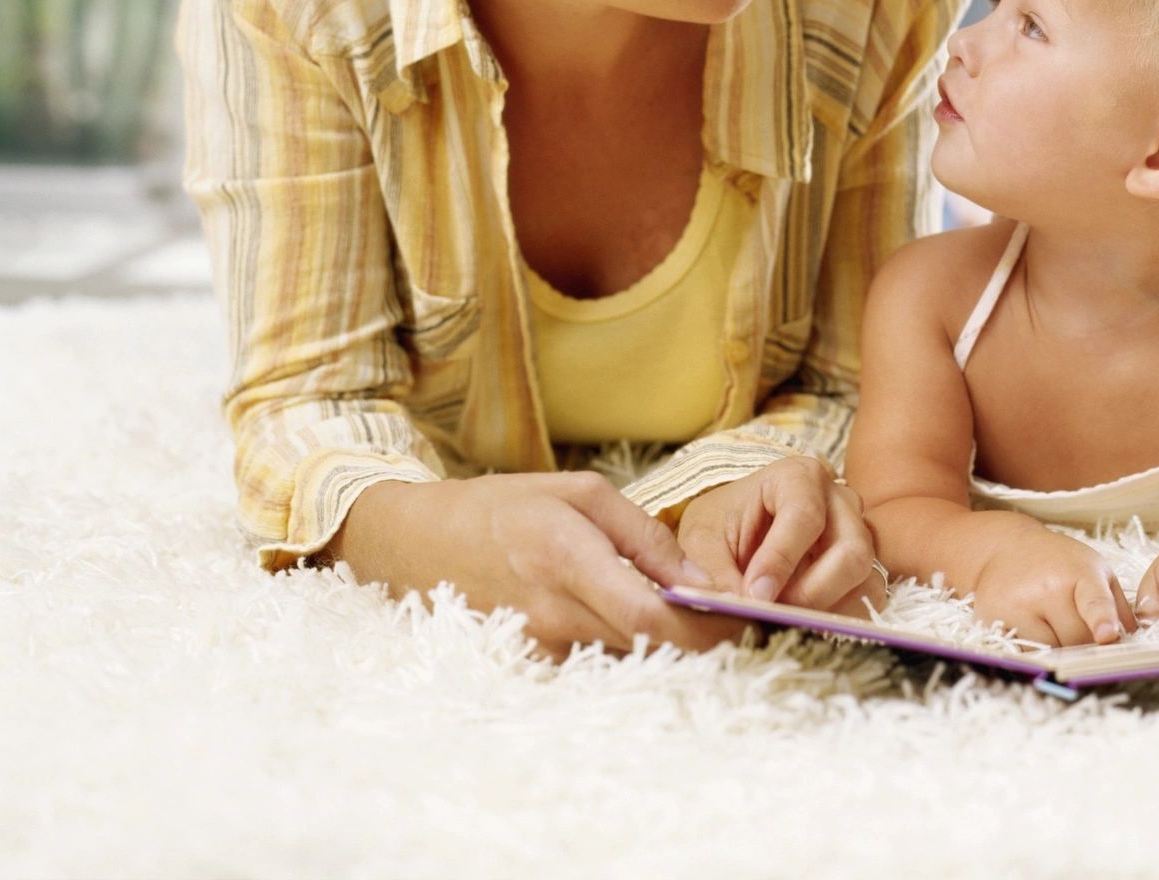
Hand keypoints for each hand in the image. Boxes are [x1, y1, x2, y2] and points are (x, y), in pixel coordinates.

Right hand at [326, 473, 744, 660]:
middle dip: (701, 636)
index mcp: (569, 559)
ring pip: (628, 658)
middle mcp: (554, 614)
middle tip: (731, 613)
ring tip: (688, 611)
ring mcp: (540, 647)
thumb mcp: (579, 494)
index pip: (654, 618)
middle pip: (650, 648)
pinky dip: (626, 645)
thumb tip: (698, 582)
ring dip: (666, 643)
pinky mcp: (532, 664)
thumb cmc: (504, 506)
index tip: (742, 616)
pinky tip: (634, 618)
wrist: (417, 543)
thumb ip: (644, 537)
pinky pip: (597, 661)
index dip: (708, 627)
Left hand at [675, 456, 884, 617]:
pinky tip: (801, 624)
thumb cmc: (720, 526)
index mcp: (798, 477)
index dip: (781, 559)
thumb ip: (712, 572)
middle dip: (811, 592)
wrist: (732, 535)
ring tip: (781, 619)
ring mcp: (858, 535)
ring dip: (825, 610)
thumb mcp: (701, 542)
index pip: (805, 515)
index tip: (753, 595)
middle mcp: (839, 501)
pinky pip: (866, 601)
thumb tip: (736, 607)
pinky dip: (836, 620)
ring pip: (865, 579)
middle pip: (852, 550)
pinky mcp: (862, 570)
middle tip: (771, 611)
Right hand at [970, 522, 1134, 646]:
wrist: (1006, 548)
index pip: (1093, 600)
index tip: (1107, 635)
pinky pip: (1026, 653)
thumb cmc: (1059, 563)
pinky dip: (1035, 650)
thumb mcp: (1095, 571)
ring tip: (1052, 622)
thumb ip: (1118, 606)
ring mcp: (1019, 605)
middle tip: (1077, 624)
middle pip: (1077, 640)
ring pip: (1052, 651)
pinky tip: (1033, 628)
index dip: (1102, 619)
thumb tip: (1135, 644)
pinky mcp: (997, 620)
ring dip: (1059, 648)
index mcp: (1079, 572)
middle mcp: (1047, 588)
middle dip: (1084, 643)